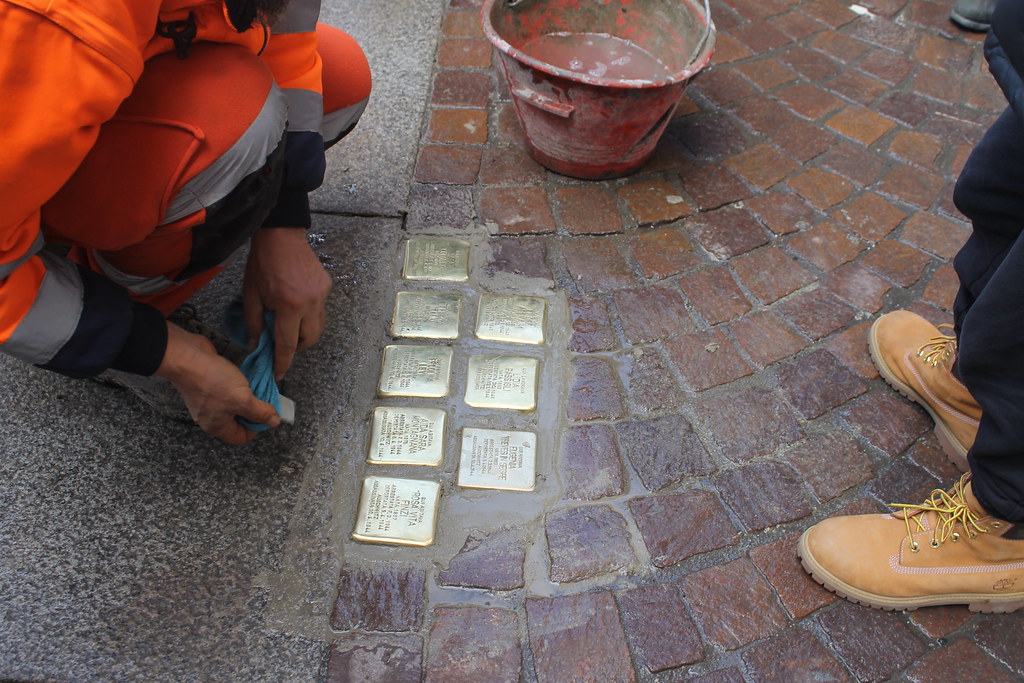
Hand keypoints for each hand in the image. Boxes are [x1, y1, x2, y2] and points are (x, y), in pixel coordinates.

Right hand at [155, 322, 280, 443]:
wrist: (186, 356)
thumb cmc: (212, 381)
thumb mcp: (243, 400)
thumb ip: (260, 412)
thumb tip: (274, 422)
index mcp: (217, 426)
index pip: (240, 437)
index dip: (256, 428)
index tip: (266, 413)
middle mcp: (211, 416)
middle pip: (238, 420)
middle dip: (253, 410)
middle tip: (264, 397)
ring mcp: (208, 399)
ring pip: (234, 403)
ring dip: (246, 395)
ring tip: (255, 385)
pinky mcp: (208, 384)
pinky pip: (227, 390)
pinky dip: (238, 385)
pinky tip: (244, 376)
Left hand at [243, 227, 331, 379]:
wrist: (281, 235)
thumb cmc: (262, 263)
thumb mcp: (251, 295)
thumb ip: (255, 323)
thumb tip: (257, 345)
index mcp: (289, 307)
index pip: (287, 345)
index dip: (282, 363)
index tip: (278, 374)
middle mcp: (310, 304)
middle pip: (308, 341)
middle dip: (295, 348)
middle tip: (281, 345)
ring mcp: (321, 295)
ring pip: (317, 328)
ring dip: (304, 334)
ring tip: (289, 326)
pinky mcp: (326, 287)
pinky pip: (320, 311)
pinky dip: (309, 316)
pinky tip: (296, 307)